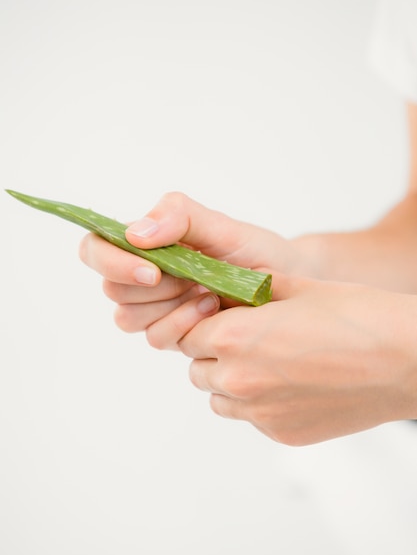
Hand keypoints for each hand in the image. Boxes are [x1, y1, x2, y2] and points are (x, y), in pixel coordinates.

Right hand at [79, 191, 303, 332]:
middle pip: (112, 289)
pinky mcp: (173, 334)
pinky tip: (212, 309)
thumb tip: (134, 235)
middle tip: (192, 276)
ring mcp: (157, 308)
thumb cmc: (252, 250)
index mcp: (144, 244)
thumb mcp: (221, 225)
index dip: (111, 261)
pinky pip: (157, 338)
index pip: (96, 249)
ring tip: (208, 291)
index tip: (152, 268)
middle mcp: (143, 277)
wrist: (287, 283)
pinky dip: (182, 325)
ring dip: (167, 307)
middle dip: (152, 286)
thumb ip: (179, 216)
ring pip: (128, 319)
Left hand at [154, 273, 416, 444]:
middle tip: (245, 341)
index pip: (187, 335)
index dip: (203, 324)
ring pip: (219, 399)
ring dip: (230, 382)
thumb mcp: (297, 287)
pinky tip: (292, 385)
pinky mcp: (281, 434)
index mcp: (234, 337)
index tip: (220, 319)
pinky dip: (259, 404)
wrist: (405, 361)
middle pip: (197, 369)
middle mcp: (238, 379)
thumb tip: (229, 289)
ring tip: (267, 364)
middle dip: (213, 354)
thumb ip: (250, 289)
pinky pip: (251, 418)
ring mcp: (259, 413)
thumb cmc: (357, 318)